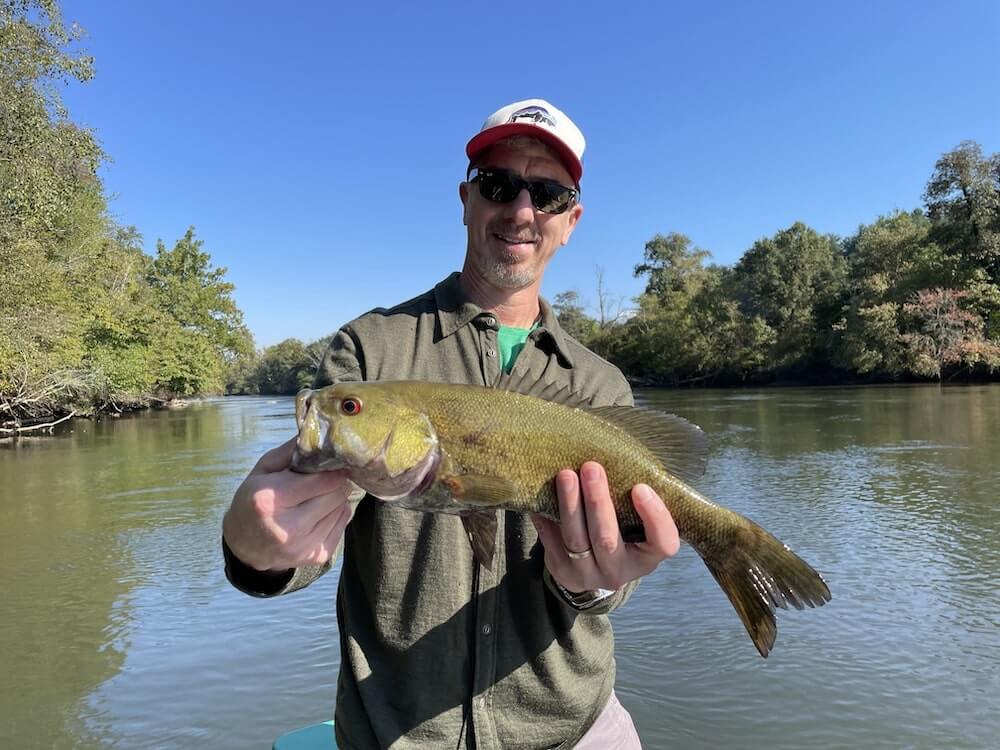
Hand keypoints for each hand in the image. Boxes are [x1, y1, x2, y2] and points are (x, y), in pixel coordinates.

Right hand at [222, 437, 353, 571]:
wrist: (245, 546)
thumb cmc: (253, 501)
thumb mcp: (261, 471)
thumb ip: (289, 451)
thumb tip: (317, 433)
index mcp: (268, 501)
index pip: (321, 480)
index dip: (331, 469)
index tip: (332, 464)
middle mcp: (287, 527)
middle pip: (335, 494)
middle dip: (335, 483)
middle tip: (326, 479)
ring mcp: (303, 546)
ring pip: (342, 508)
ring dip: (335, 499)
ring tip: (318, 497)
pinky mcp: (316, 557)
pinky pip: (343, 525)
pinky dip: (336, 514)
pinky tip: (320, 513)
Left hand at [532, 461, 679, 592]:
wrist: (593, 565)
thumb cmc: (622, 531)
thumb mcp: (636, 523)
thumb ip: (632, 500)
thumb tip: (616, 457)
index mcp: (647, 557)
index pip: (662, 543)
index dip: (654, 517)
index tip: (640, 487)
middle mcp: (620, 571)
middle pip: (607, 539)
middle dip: (597, 502)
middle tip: (591, 467)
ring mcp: (589, 574)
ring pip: (576, 540)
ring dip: (570, 505)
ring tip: (565, 475)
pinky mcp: (563, 572)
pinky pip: (551, 541)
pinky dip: (546, 515)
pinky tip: (543, 493)